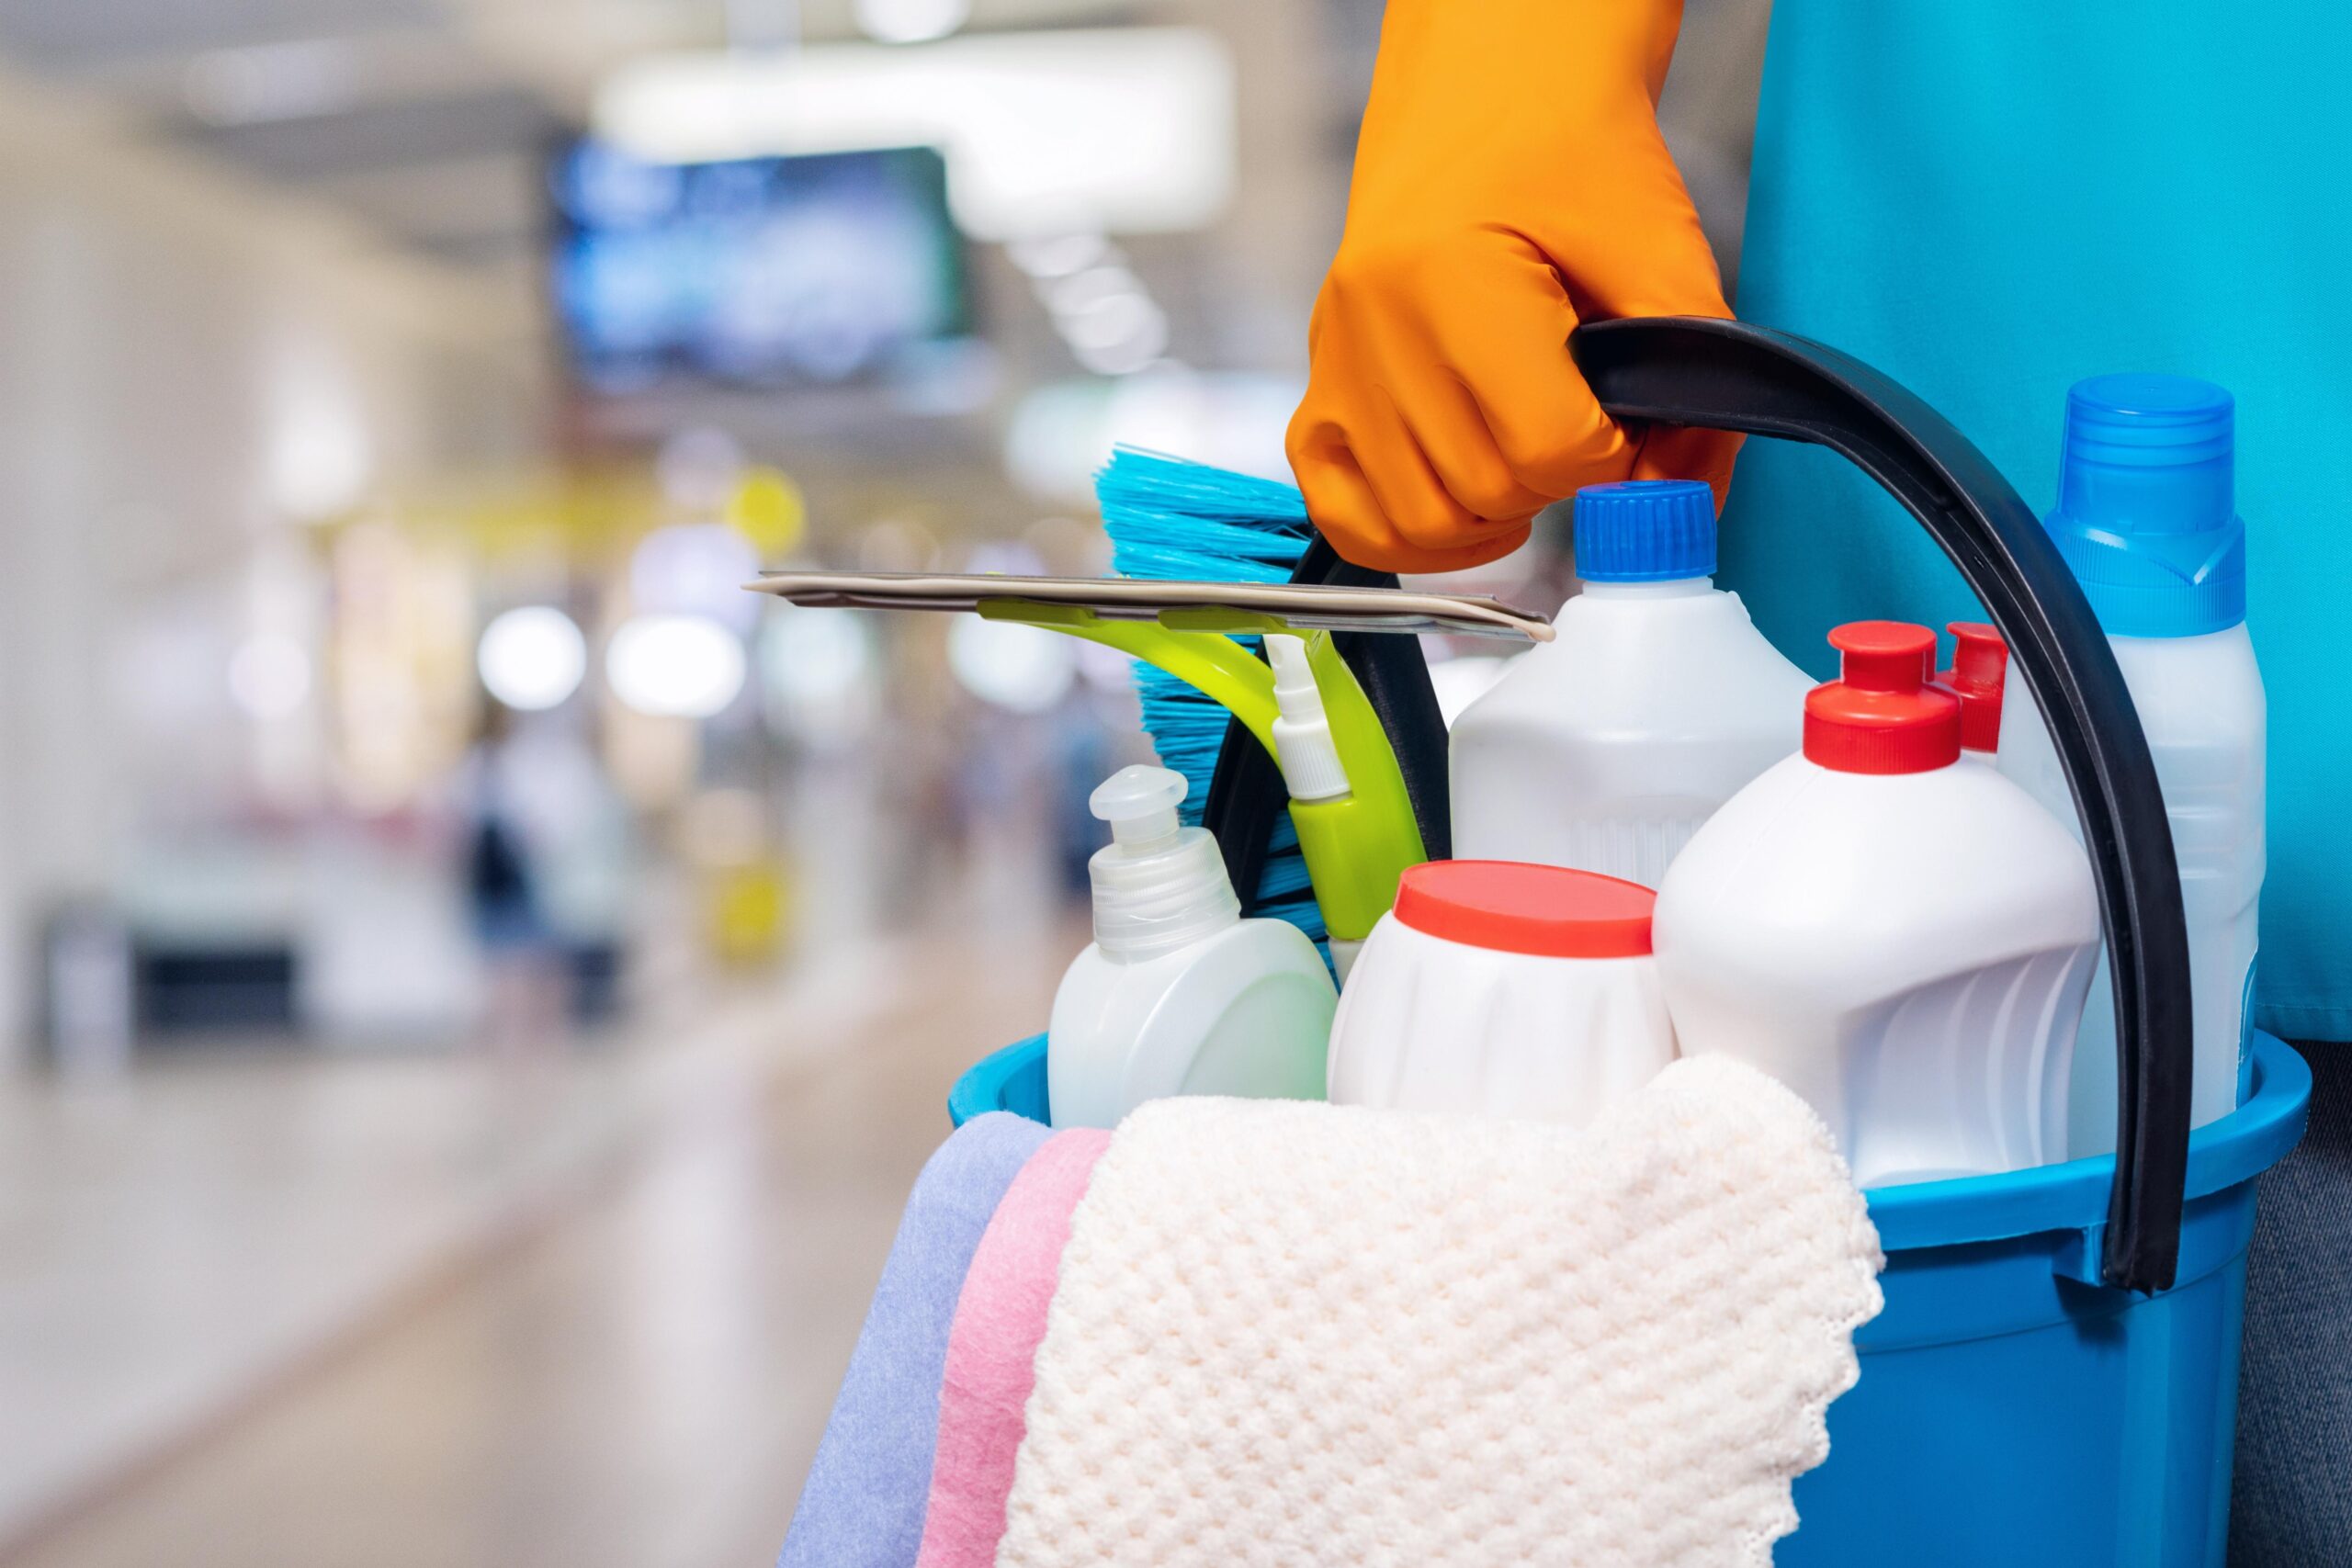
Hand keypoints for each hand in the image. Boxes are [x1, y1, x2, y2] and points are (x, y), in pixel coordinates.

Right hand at [1287, 0, 1740, 571]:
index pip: (1548, 446)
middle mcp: (1374, 329)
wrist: (1486, 105)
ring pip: (1422, 522)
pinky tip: (1463, 509)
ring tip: (1528, 457)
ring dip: (1492, 512)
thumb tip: (1687, 508)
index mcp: (1451, 278)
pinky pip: (1345, 515)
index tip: (1624, 413)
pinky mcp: (1318, 390)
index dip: (1611, 449)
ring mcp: (1336, 366)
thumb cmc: (1570, 158)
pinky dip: (1405, 535)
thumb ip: (1687, 386)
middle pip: (1487, 490)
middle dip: (1556, 477)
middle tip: (1582, 424)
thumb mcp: (1657, 250)